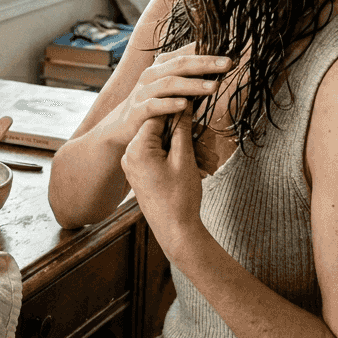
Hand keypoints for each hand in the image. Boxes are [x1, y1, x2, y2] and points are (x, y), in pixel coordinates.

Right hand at [101, 43, 232, 148]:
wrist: (121, 126)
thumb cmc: (152, 103)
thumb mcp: (170, 87)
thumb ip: (189, 77)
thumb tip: (220, 67)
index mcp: (161, 65)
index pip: (186, 53)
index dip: (208, 50)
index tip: (231, 51)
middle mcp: (151, 74)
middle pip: (180, 64)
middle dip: (205, 63)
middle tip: (227, 63)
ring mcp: (143, 91)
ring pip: (169, 83)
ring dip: (193, 84)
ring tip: (214, 87)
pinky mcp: (138, 110)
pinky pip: (154, 105)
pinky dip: (170, 104)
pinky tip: (185, 105)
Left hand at [122, 110, 211, 251]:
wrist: (174, 231)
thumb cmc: (179, 197)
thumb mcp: (183, 158)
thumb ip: (181, 129)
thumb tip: (184, 107)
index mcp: (137, 148)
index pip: (157, 116)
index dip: (178, 110)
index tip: (194, 106)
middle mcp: (130, 154)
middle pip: (160, 131)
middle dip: (185, 135)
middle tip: (207, 141)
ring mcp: (133, 165)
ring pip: (162, 145)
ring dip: (185, 149)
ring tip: (207, 161)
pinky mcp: (140, 173)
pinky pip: (159, 157)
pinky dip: (177, 159)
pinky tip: (197, 166)